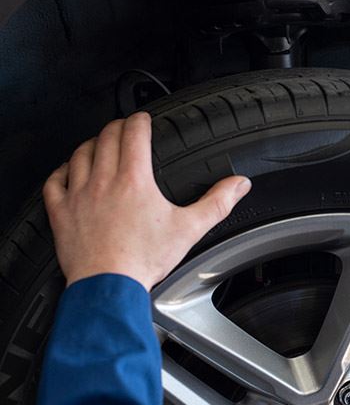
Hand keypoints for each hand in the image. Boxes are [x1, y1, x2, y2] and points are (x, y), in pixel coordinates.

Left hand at [42, 112, 251, 290]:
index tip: (144, 118)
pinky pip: (55, 182)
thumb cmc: (144, 259)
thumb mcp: (190, 229)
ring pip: (79, 154)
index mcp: (135, 180)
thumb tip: (239, 185)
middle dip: (116, 126)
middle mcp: (103, 180)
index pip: (134, 134)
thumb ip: (217, 202)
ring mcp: (78, 195)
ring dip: (90, 143)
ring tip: (98, 142)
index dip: (140, 120)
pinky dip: (62, 170)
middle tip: (124, 126)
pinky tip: (68, 170)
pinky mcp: (61, 213)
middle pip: (105, 138)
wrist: (109, 286)